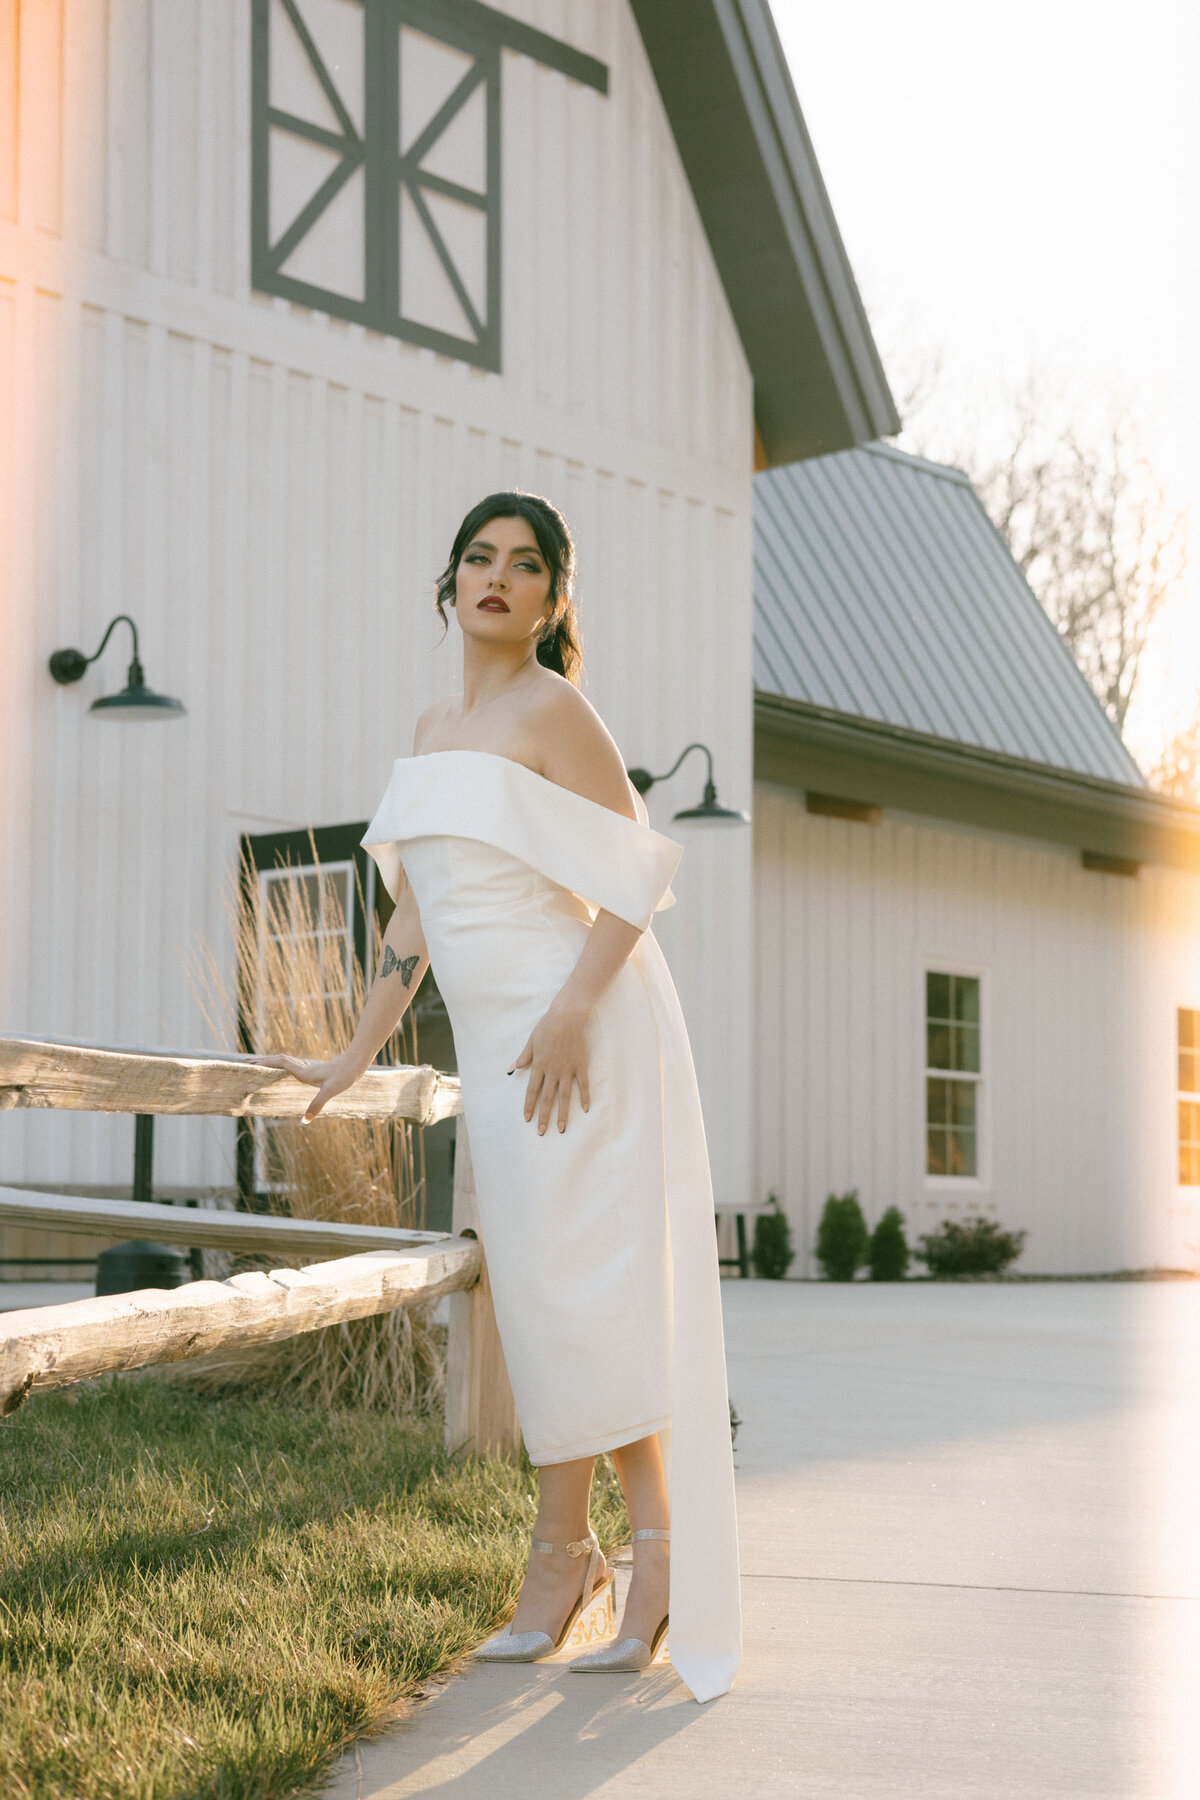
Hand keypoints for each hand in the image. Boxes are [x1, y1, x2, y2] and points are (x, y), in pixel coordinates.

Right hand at [249, 1051, 364, 1122]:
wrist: (356, 1063)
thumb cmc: (344, 1076)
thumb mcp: (330, 1092)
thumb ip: (316, 1105)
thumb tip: (304, 1120)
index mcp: (303, 1072)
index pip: (280, 1063)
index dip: (266, 1063)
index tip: (251, 1064)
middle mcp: (303, 1068)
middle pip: (279, 1059)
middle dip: (264, 1060)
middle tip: (248, 1062)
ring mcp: (308, 1067)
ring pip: (286, 1061)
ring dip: (272, 1061)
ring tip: (261, 1064)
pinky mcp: (314, 1069)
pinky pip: (293, 1064)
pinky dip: (283, 1064)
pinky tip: (285, 1070)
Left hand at [508, 1002, 591, 1134]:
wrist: (567, 1016)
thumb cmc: (548, 1026)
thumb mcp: (531, 1040)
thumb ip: (524, 1057)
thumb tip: (512, 1069)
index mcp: (539, 1065)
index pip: (532, 1090)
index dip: (529, 1105)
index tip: (527, 1119)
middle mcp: (552, 1070)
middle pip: (547, 1097)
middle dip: (544, 1116)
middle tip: (542, 1132)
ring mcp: (567, 1069)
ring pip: (564, 1095)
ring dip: (562, 1113)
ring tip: (562, 1128)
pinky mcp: (580, 1065)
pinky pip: (583, 1084)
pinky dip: (584, 1096)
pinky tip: (585, 1109)